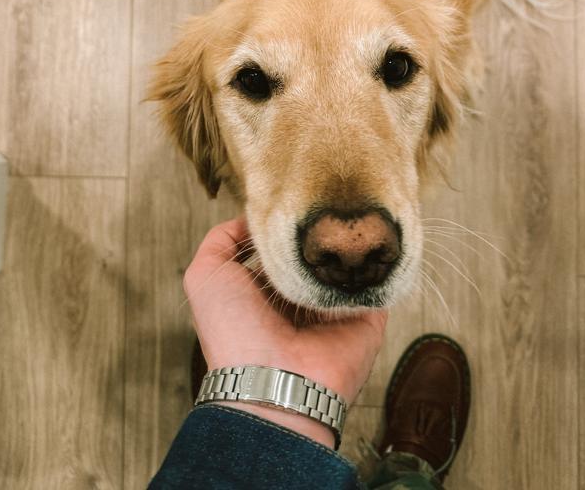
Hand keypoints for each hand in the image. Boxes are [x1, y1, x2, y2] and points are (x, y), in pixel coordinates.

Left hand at [184, 218, 387, 446]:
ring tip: (345, 217)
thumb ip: (220, 241)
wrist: (273, 384)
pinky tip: (366, 239)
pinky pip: (379, 277)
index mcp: (272, 290)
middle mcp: (307, 297)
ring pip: (350, 258)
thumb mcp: (206, 277)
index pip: (287, 245)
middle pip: (320, 248)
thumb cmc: (233, 331)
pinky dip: (375, 259)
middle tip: (323, 203)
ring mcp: (340, 306)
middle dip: (320, 227)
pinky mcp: (369, 315)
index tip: (292, 199)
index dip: (287, 222)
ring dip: (347, 240)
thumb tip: (252, 219)